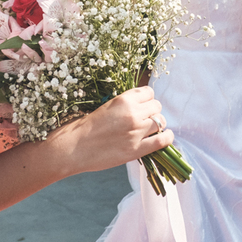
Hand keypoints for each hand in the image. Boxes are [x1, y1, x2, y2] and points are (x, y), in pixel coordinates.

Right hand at [49, 87, 174, 175]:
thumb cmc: (85, 127)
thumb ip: (125, 105)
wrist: (74, 147)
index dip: (147, 99)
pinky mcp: (137, 149)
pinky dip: (167, 137)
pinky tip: (165, 136)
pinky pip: (162, 140)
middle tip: (144, 119)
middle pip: (157, 106)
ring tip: (150, 129)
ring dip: (157, 124)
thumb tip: (142, 106)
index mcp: (123, 100)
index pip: (148, 92)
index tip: (143, 105)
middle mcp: (132, 113)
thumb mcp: (106, 107)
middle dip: (152, 112)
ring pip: (160, 121)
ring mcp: (136, 132)